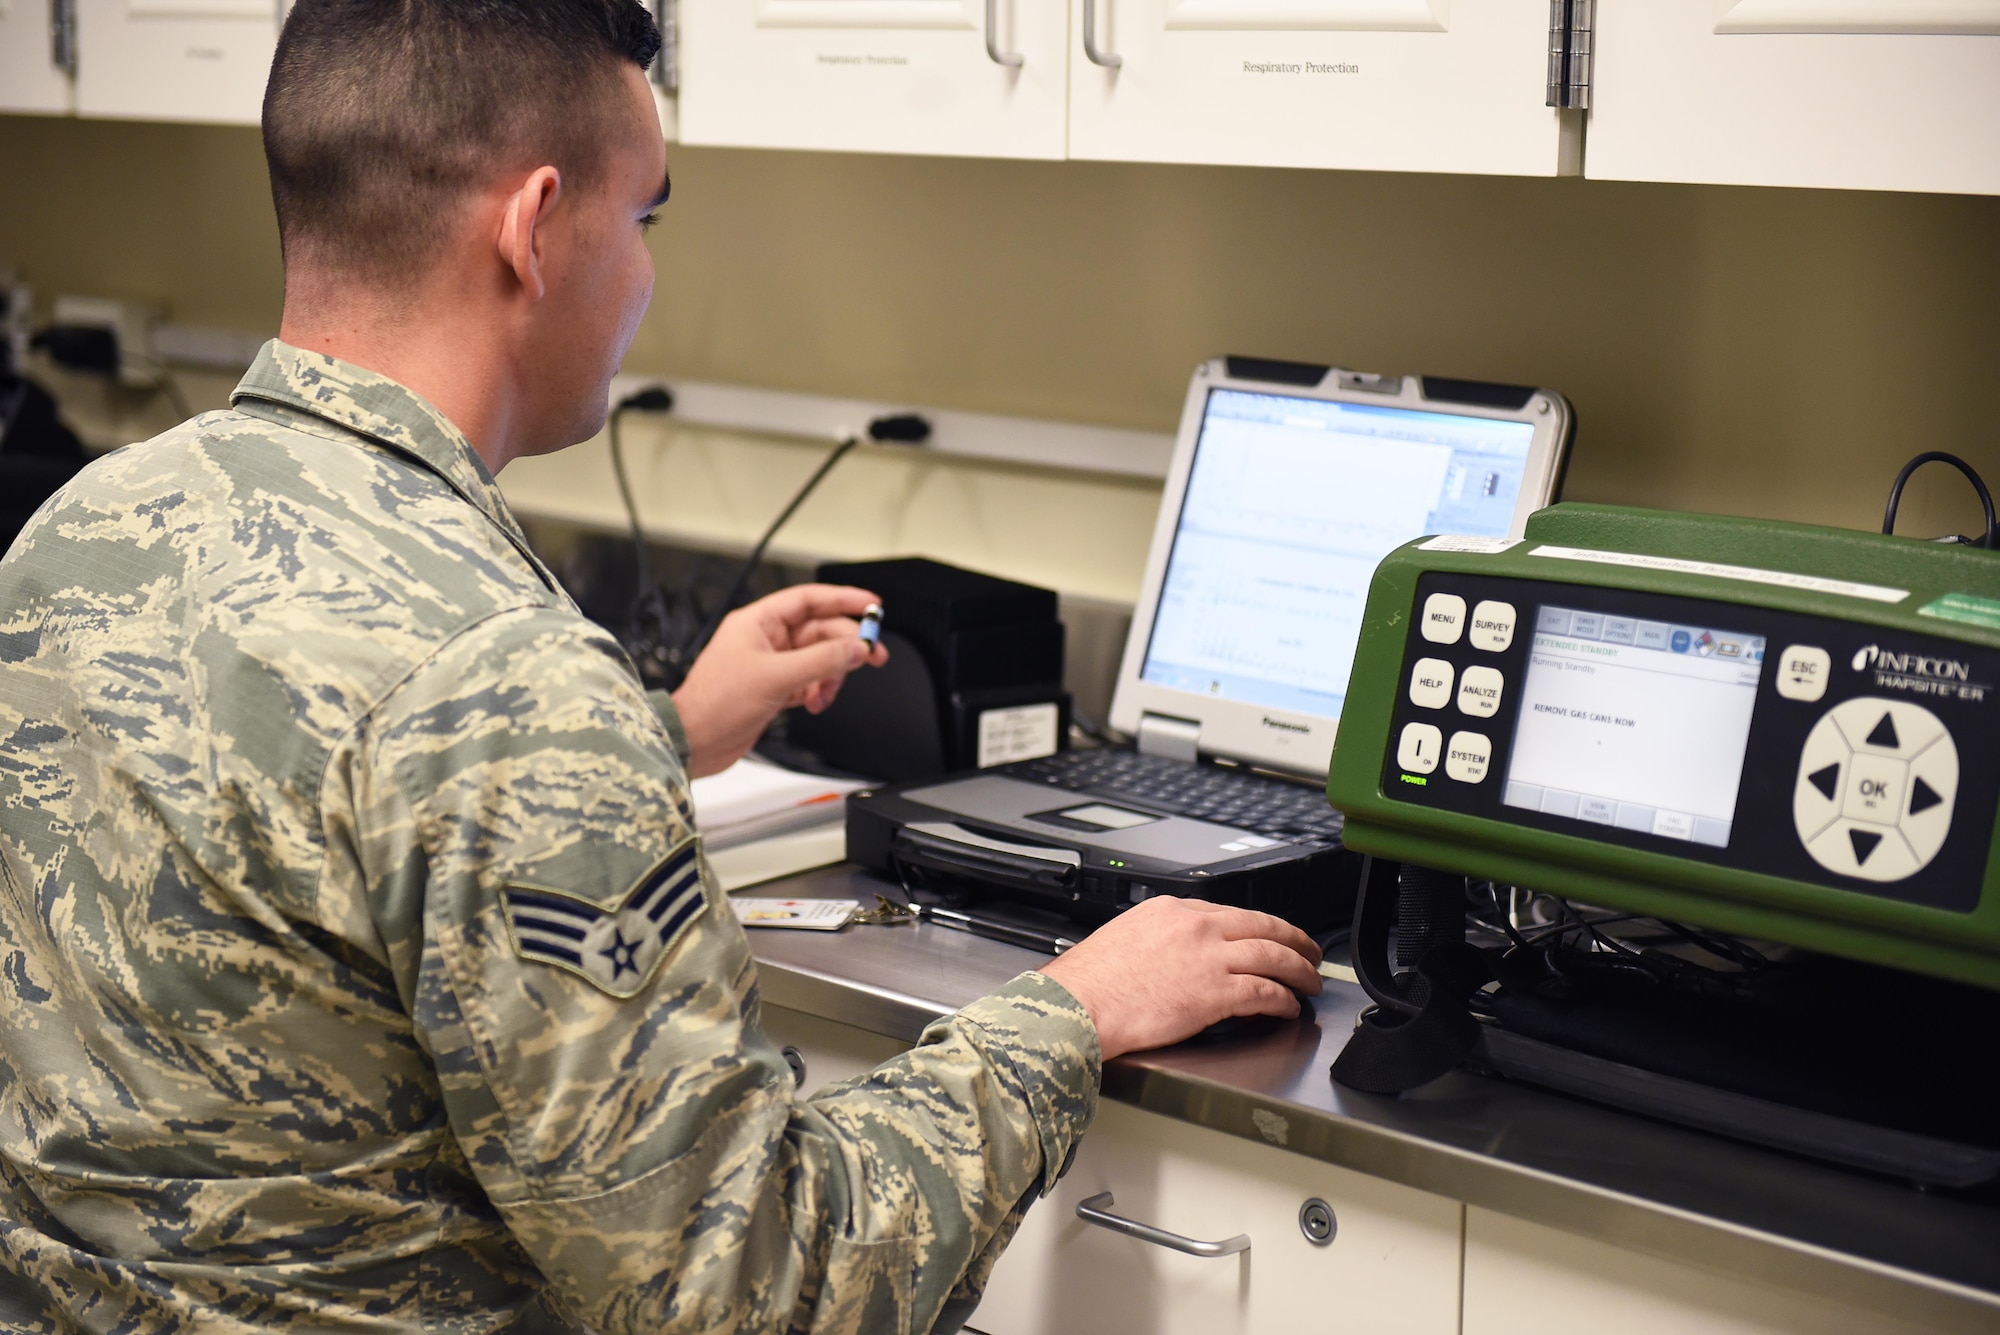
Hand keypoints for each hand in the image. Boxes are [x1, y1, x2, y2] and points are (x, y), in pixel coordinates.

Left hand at [672, 584, 888, 777]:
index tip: (872, 606)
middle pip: (820, 631)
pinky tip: (816, 702)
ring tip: (830, 690)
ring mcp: (771, 665)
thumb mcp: (775, 677)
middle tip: (872, 655)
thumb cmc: (714, 704)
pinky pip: (810, 681)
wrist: (694, 742)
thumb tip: (855, 649)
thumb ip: (821, 661)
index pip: (809, 599)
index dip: (843, 599)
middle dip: (846, 644)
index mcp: (758, 622)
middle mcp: (765, 639)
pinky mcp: (774, 689)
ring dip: (832, 674)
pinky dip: (819, 691)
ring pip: (818, 659)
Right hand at [1038, 898, 1322, 1059]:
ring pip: (1274, 957)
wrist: (1078, 1005)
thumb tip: (1175, 954)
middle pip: (1264, 928)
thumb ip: (1159, 938)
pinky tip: (1289, 1008)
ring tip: (1311, 982)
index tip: (1270, 936)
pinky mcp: (1215, 994)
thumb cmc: (1090, 982)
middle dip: (1296, 940)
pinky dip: (1283, 1000)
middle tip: (1311, 951)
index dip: (1259, 927)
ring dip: (1300, 971)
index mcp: (1173, 910)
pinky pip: (1265, 993)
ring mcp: (1209, 959)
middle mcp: (1197, 928)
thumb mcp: (1126, 937)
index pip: (1230, 913)